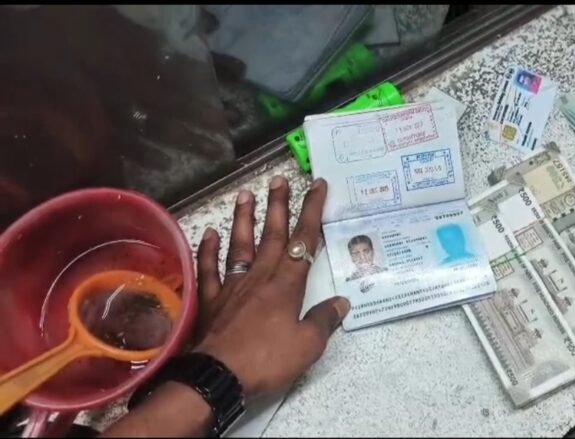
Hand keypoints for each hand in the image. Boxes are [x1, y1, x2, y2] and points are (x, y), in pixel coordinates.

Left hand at [193, 176, 348, 395]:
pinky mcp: (211, 299)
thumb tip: (341, 302)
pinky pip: (209, 268)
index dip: (312, 211)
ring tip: (246, 193)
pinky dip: (209, 249)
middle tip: (279, 178)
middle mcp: (260, 277)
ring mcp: (233, 285)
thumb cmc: (267, 360)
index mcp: (287, 285)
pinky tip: (210, 232)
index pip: (304, 241)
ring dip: (244, 218)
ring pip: (240, 244)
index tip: (317, 186)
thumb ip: (324, 320)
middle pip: (272, 234)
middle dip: (278, 205)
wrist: (218, 376)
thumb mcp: (308, 345)